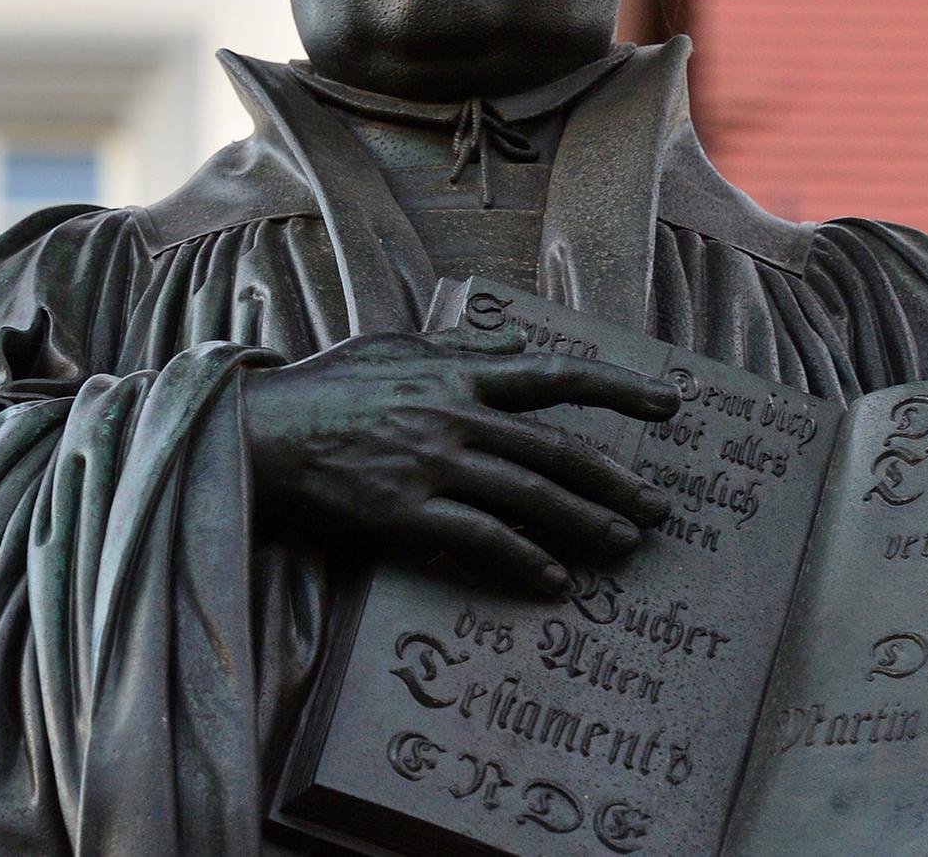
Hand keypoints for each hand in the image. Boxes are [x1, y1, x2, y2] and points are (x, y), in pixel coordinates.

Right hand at [240, 324, 678, 594]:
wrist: (257, 434)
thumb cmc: (324, 389)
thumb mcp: (393, 351)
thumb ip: (456, 353)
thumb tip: (511, 348)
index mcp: (455, 372)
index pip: (553, 375)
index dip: (618, 389)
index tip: (669, 404)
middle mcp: (453, 414)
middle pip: (556, 449)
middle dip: (615, 480)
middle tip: (656, 508)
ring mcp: (431, 464)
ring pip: (530, 497)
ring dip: (584, 524)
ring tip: (623, 545)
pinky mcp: (405, 512)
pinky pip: (481, 540)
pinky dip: (524, 560)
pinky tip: (554, 579)